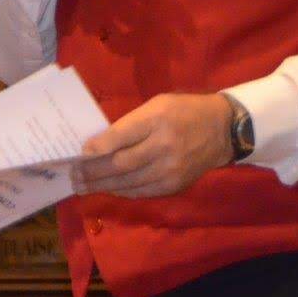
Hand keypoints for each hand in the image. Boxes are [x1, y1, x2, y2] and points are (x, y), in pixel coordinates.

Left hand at [72, 93, 233, 198]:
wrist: (223, 130)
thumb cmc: (184, 111)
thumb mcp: (158, 104)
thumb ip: (131, 123)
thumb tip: (101, 143)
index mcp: (159, 119)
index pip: (122, 136)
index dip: (99, 147)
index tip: (80, 152)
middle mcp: (164, 146)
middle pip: (121, 164)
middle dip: (93, 171)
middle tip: (73, 174)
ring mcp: (170, 170)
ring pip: (129, 182)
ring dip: (103, 185)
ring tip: (82, 186)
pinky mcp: (175, 186)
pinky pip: (142, 192)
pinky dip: (122, 191)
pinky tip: (108, 189)